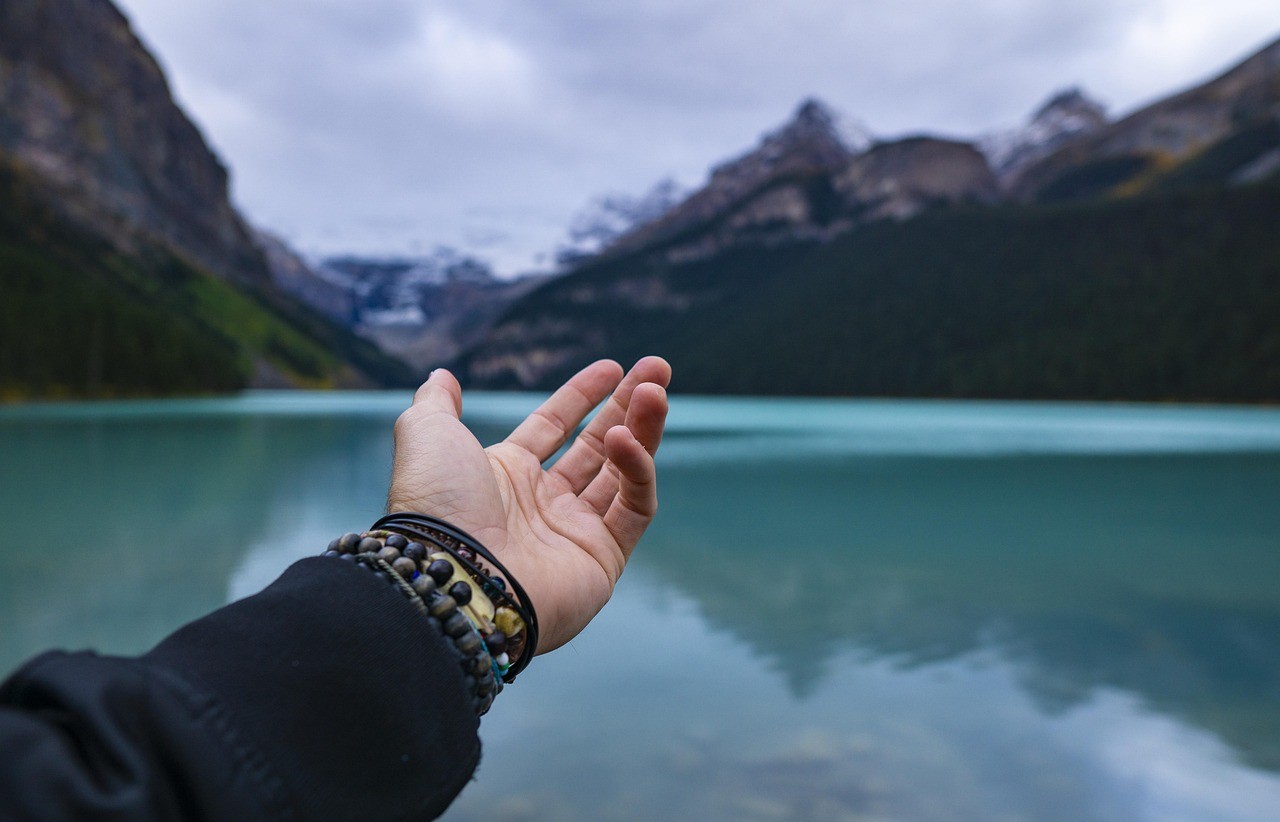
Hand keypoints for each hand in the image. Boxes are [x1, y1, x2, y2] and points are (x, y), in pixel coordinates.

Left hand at [387, 358, 670, 652]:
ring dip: (644, 429)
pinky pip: (635, 508)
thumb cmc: (436, 503)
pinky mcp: (604, 558)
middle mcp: (543, 504)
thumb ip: (436, 401)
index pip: (554, 427)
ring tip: (655, 393)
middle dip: (629, 407)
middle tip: (658, 369)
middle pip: (598, 446)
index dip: (583, 396)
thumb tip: (443, 375)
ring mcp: (575, 532)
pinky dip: (637, 470)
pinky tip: (625, 439)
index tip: (612, 366)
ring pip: (625, 472)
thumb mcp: (426, 434)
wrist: (453, 573)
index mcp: (506, 475)